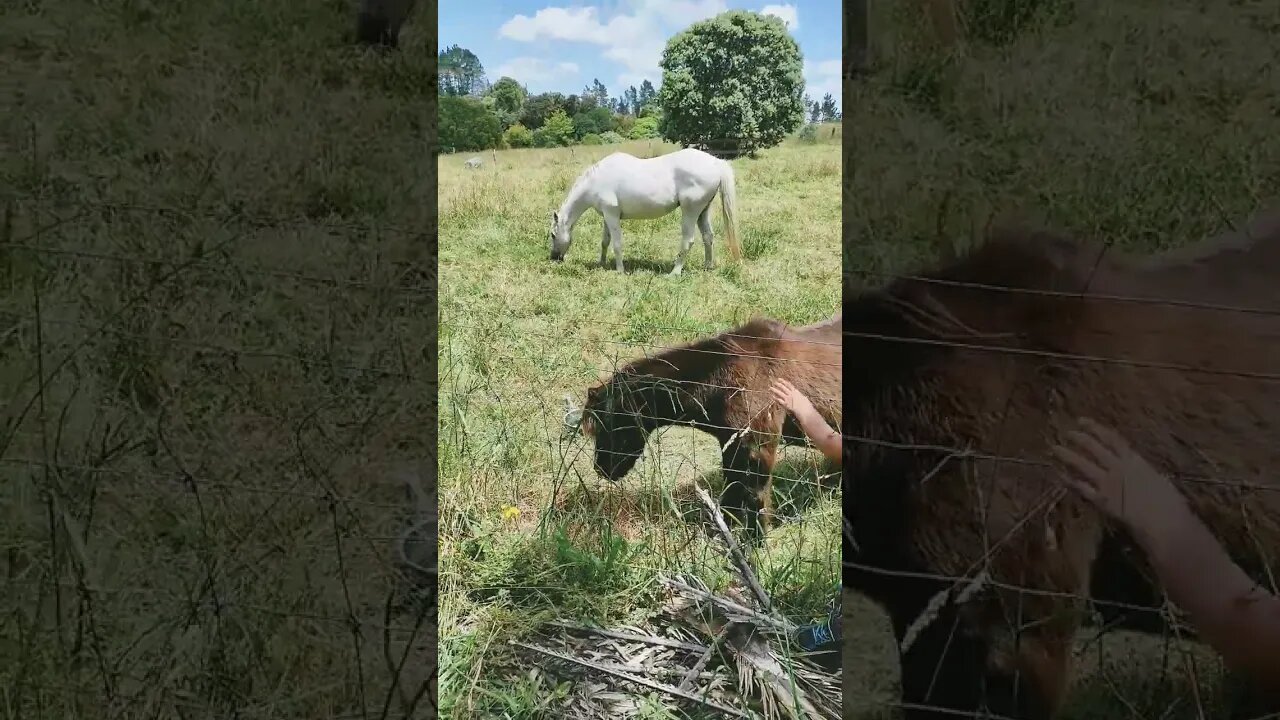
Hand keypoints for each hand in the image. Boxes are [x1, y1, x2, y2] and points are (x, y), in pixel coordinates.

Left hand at [769, 378, 815, 417]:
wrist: (805, 411)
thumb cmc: (807, 406)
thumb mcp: (805, 399)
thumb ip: (801, 397)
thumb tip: (803, 397)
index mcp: (796, 392)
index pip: (789, 385)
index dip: (784, 382)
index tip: (779, 379)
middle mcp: (791, 394)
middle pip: (783, 388)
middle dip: (778, 385)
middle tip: (774, 382)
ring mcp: (788, 399)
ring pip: (780, 393)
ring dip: (775, 390)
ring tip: (770, 388)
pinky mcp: (786, 404)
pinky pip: (779, 400)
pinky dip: (776, 398)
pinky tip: (772, 397)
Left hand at [1051, 417, 1192, 545]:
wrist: (1164, 521)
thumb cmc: (1169, 502)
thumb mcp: (1157, 479)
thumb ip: (1141, 472)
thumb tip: (1136, 469)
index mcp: (1135, 461)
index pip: (1112, 439)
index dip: (1096, 428)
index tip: (1082, 421)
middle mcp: (1119, 468)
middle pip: (1094, 448)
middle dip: (1080, 438)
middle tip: (1067, 432)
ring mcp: (1108, 483)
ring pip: (1083, 465)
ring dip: (1068, 456)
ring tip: (1054, 449)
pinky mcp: (1101, 500)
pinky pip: (1081, 488)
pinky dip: (1069, 481)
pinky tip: (1059, 475)